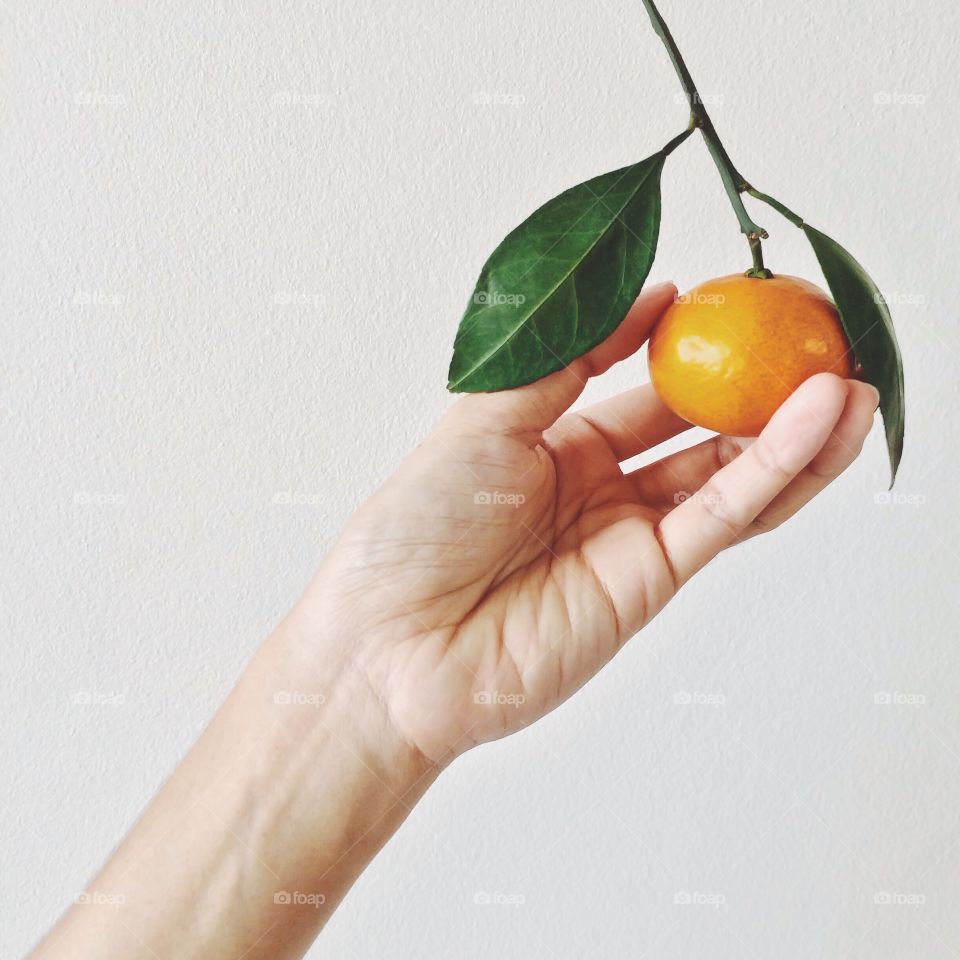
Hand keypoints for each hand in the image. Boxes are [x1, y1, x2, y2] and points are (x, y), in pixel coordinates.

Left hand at [297, 282, 877, 762]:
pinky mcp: (648, 582)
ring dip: (793, 433)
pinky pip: (723, 516)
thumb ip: (563, 362)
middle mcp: (598, 491)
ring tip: (846, 379)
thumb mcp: (482, 417)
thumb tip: (635, 300)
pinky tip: (815, 421)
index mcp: (551, 446)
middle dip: (756, 392)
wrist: (390, 647)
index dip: (682, 346)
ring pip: (729, 478)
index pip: (638, 387)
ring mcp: (627, 537)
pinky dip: (774, 470)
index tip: (724, 301)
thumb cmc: (413, 531)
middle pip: (697, 434)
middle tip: (811, 342)